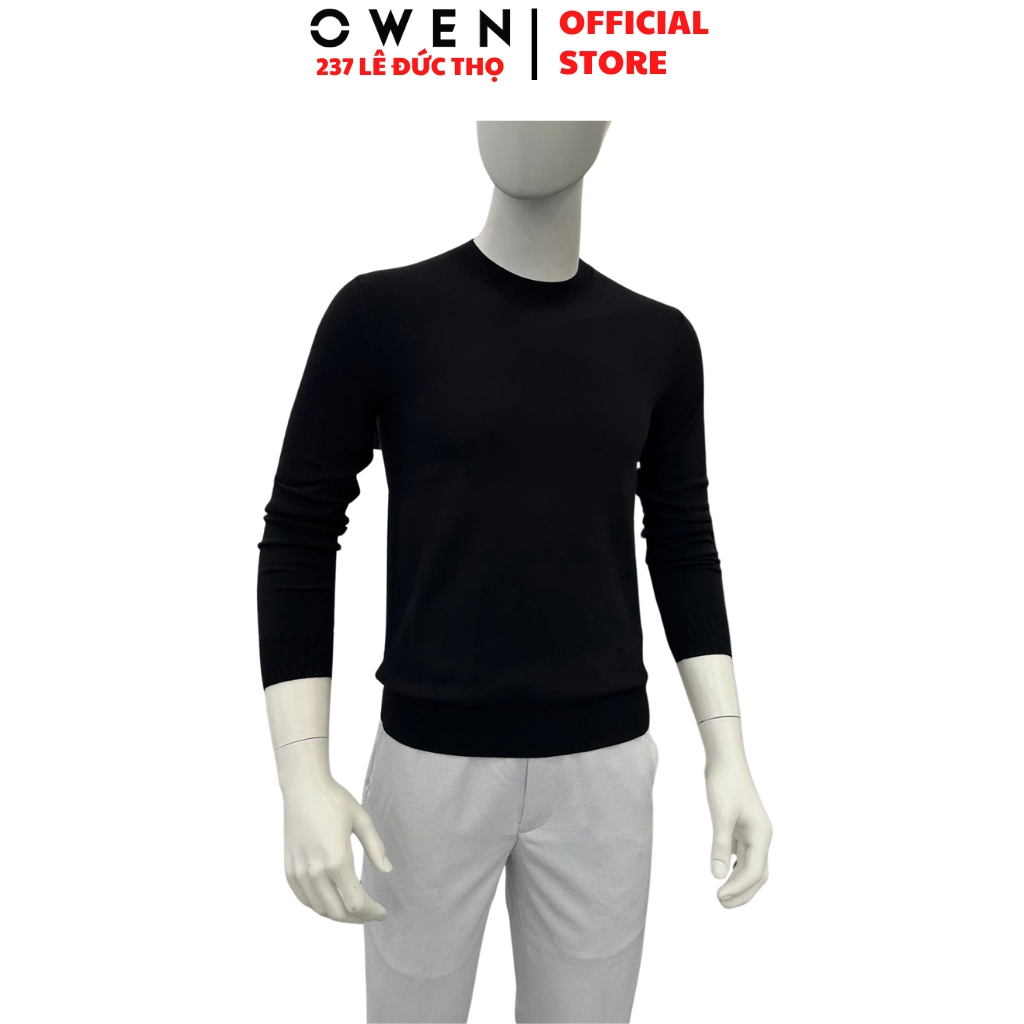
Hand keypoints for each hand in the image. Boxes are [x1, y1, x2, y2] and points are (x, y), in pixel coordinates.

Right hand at [277, 741, 392, 922]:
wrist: (303, 788)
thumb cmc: (334, 800)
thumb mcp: (362, 820)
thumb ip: (376, 848)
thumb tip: (387, 870)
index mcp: (337, 860)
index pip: (356, 903)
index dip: (372, 913)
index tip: (383, 912)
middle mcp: (316, 871)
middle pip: (338, 912)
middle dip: (358, 918)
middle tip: (371, 914)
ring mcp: (299, 872)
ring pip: (320, 909)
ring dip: (338, 915)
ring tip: (354, 910)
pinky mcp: (289, 870)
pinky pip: (304, 899)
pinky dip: (319, 907)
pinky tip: (331, 901)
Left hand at [704, 754, 771, 908]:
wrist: (726, 759)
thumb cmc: (724, 782)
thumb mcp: (720, 813)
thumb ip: (720, 844)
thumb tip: (717, 876)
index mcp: (761, 834)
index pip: (754, 872)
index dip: (738, 888)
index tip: (719, 896)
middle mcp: (761, 836)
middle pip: (757, 875)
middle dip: (742, 892)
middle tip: (721, 903)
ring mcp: (753, 832)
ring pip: (751, 867)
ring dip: (739, 883)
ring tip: (722, 896)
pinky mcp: (743, 827)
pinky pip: (743, 855)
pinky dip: (736, 869)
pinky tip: (724, 874)